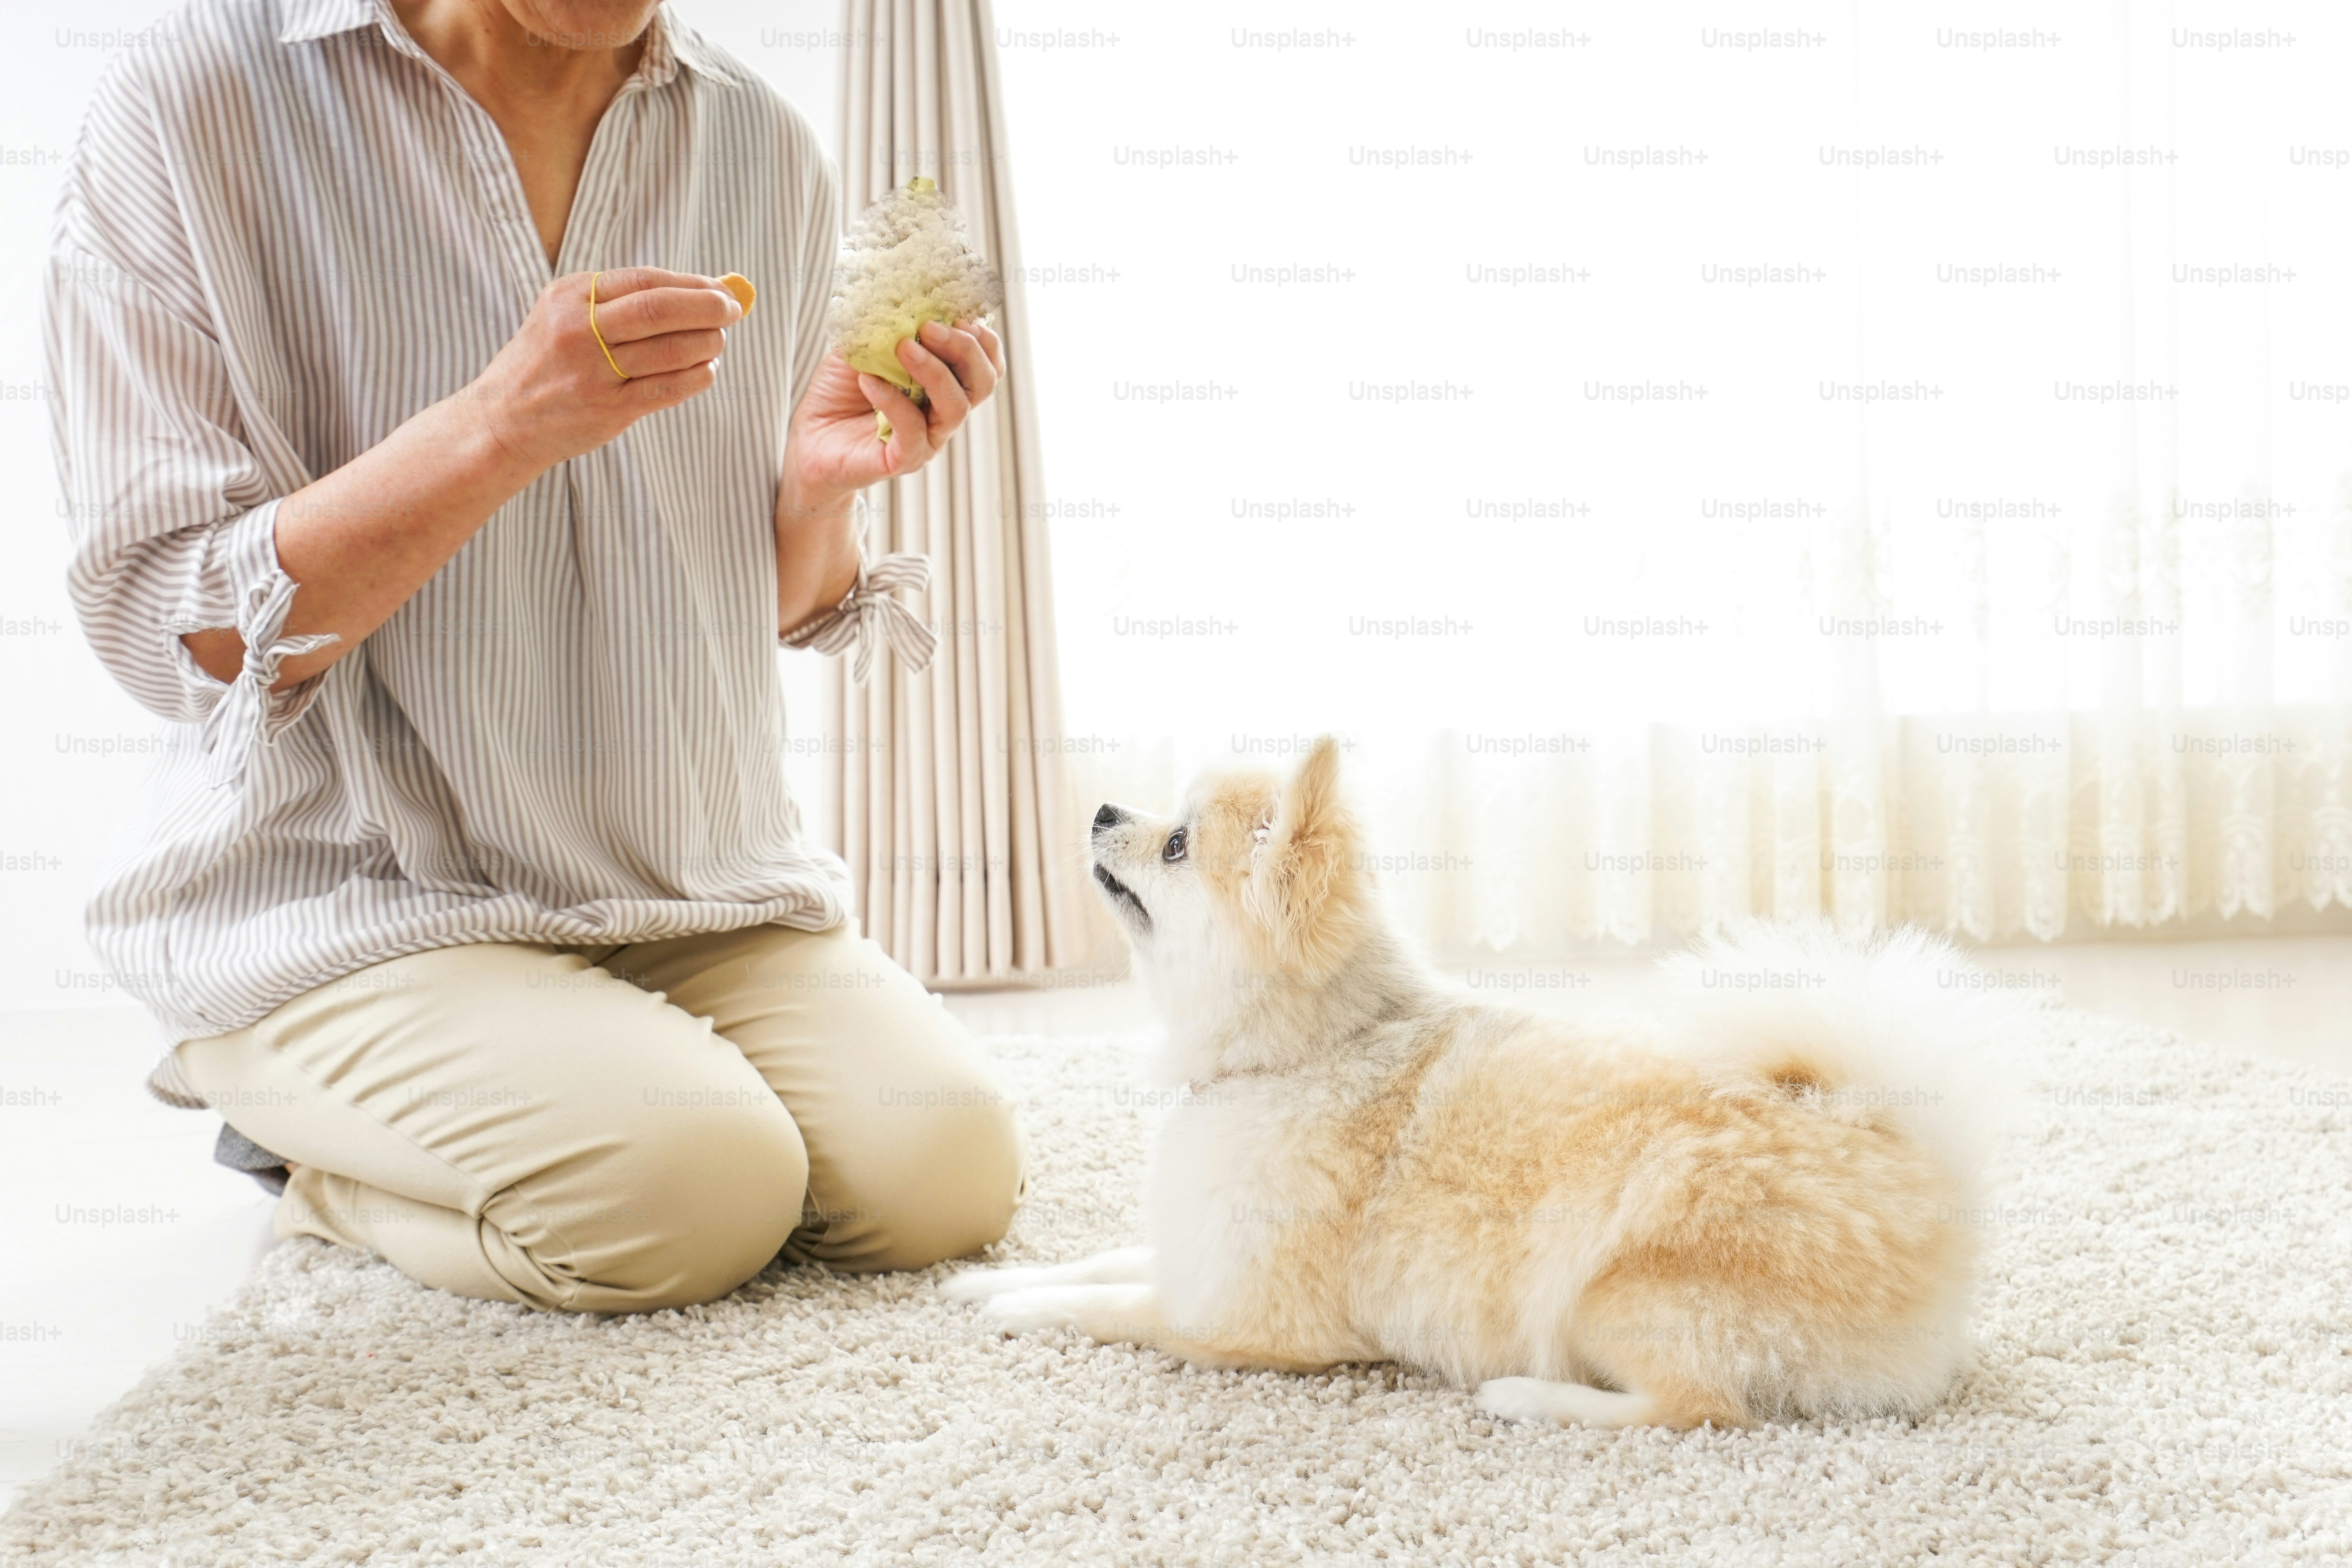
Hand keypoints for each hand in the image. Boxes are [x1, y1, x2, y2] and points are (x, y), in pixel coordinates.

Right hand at [467, 267, 743, 473]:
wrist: (502, 419)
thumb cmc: (547, 363)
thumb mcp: (566, 317)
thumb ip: (623, 303)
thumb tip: (699, 289)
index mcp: (570, 297)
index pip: (645, 281)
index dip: (692, 283)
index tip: (720, 288)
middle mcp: (579, 330)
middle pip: (661, 309)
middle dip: (708, 307)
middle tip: (733, 311)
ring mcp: (593, 371)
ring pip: (671, 349)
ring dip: (708, 343)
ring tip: (717, 342)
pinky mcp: (608, 409)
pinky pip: (669, 387)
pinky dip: (698, 376)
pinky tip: (706, 370)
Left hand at [783, 318, 1005, 510]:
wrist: (808, 437)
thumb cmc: (839, 390)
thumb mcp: (862, 345)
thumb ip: (885, 324)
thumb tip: (901, 295)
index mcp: (944, 381)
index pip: (986, 362)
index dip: (981, 336)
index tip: (954, 313)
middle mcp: (944, 411)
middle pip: (984, 382)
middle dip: (964, 348)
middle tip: (929, 327)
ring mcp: (928, 438)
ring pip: (957, 407)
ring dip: (934, 370)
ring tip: (903, 348)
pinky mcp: (904, 459)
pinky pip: (913, 431)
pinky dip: (892, 401)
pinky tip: (868, 380)